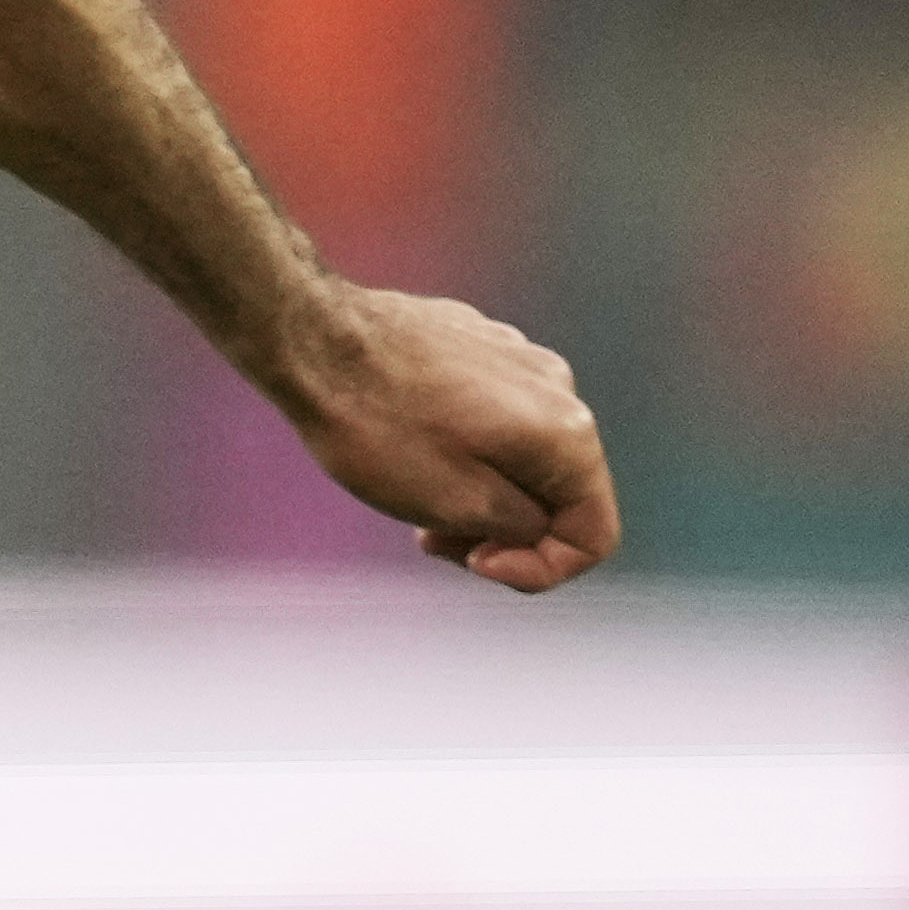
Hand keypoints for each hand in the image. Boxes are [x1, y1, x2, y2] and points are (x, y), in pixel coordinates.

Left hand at [268, 281, 619, 589]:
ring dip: (479, 494)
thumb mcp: (457, 505)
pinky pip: (492, 418)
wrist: (315, 340)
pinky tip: (406, 448)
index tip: (475, 562)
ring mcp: (519, 358)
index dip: (541, 569)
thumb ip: (521, 527)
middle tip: (433, 539)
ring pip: (521, 455)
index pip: (593, 532)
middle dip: (504, 531)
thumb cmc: (377, 426)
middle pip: (558, 494)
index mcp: (566, 432)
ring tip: (413, 498)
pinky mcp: (480, 344)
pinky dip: (462, 452)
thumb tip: (538, 526)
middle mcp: (558, 388)